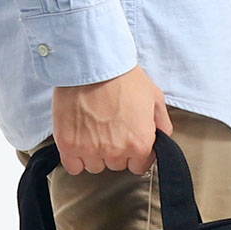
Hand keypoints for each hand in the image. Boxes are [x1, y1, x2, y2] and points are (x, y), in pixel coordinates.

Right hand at [51, 65, 172, 174]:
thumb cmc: (123, 76)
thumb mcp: (154, 96)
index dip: (135, 153)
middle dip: (115, 150)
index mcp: (140, 144)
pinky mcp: (68, 146)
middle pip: (116, 165)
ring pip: (95, 166)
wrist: (92, 62)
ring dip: (95, 153)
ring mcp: (91, 150)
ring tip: (92, 130)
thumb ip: (162, 124)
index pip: (140, 166)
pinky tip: (78, 142)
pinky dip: (75, 158)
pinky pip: (74, 167)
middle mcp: (116, 152)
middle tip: (109, 127)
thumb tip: (162, 140)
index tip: (128, 140)